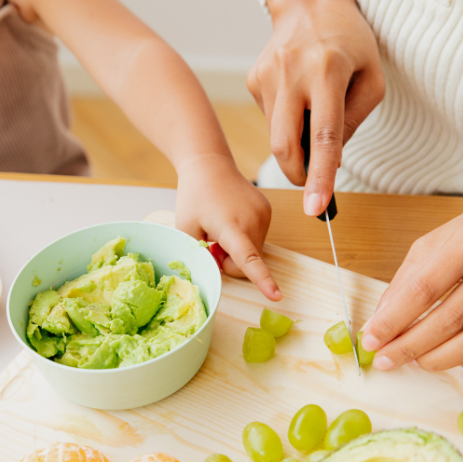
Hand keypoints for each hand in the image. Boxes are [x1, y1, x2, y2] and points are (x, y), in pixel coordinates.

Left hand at [176, 153, 280, 300]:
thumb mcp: (185, 229)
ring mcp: (264, 216)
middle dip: (229, 262)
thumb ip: (199, 254)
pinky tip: (230, 221)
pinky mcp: (267, 212)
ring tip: (220, 229)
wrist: (210, 165)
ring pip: (254, 252)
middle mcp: (253, 221)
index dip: (263, 279)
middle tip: (211, 244)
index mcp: (231, 226)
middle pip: (247, 263)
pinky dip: (244, 238)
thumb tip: (217, 269)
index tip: (277, 295)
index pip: (249, 259)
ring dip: (237, 249)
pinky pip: (257, 239)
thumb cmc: (194, 197)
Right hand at [247, 0, 383, 215]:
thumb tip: (329, 159)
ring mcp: (267, 77)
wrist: (309, 3)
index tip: (316, 209)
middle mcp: (291, 72)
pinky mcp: (254, 80)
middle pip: (285, 145)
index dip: (320, 177)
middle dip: (299, 174)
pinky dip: (287, 123)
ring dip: (296, 143)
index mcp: (327, 70)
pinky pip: (270, 119)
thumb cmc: (349, 41)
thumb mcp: (371, 78)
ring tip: (313, 114)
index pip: (323, 136)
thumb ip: (353, 121)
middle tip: (312, 183)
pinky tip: (298, 99)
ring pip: (276, 136)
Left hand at [360, 178, 462, 375]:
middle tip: (388, 359)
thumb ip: (410, 277)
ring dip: (441, 359)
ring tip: (420, 361)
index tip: (371, 340)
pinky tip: (460, 362)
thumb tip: (380, 320)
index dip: (394, 320)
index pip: (426, 287)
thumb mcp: (444, 238)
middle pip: (452, 318)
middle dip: (411, 346)